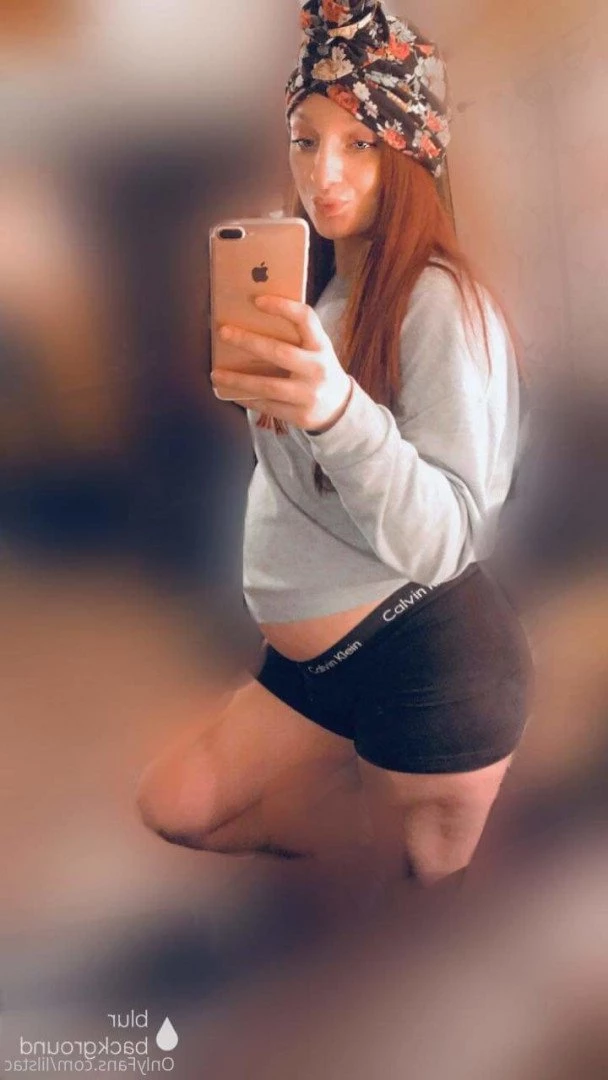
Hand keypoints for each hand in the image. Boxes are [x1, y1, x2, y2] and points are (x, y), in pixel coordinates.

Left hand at [211, 295, 351, 432]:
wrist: (339, 407)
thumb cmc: (317, 369)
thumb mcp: (315, 349)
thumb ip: (295, 336)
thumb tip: (252, 320)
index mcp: (321, 345)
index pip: (306, 319)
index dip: (283, 307)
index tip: (257, 300)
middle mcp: (317, 368)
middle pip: (280, 352)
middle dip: (249, 341)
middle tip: (224, 332)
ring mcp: (308, 394)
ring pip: (268, 385)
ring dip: (238, 379)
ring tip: (216, 373)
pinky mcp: (299, 415)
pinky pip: (267, 405)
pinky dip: (246, 398)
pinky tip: (229, 391)